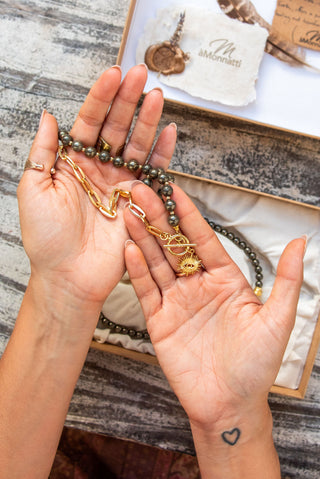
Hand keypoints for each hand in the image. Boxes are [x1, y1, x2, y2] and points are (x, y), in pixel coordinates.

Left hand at [17, 65, 176, 312]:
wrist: (69, 276)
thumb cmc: (46, 238)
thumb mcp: (34, 189)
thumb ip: (43, 151)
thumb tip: (50, 116)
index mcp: (72, 163)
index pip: (89, 122)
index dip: (100, 98)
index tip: (112, 74)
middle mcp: (98, 169)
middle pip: (116, 128)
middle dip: (128, 100)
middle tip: (140, 74)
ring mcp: (120, 185)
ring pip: (137, 145)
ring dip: (147, 120)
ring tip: (156, 96)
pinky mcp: (139, 202)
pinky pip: (154, 173)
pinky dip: (163, 154)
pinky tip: (169, 132)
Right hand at [124, 182, 304, 425]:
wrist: (230, 404)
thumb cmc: (257, 365)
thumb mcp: (277, 319)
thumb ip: (286, 279)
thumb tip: (302, 241)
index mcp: (225, 279)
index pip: (203, 239)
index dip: (188, 215)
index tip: (175, 191)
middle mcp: (199, 285)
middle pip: (175, 246)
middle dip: (159, 219)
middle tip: (144, 193)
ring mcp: (177, 302)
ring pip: (157, 263)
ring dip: (144, 238)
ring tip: (130, 214)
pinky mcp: (160, 321)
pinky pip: (147, 291)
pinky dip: (138, 270)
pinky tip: (131, 249)